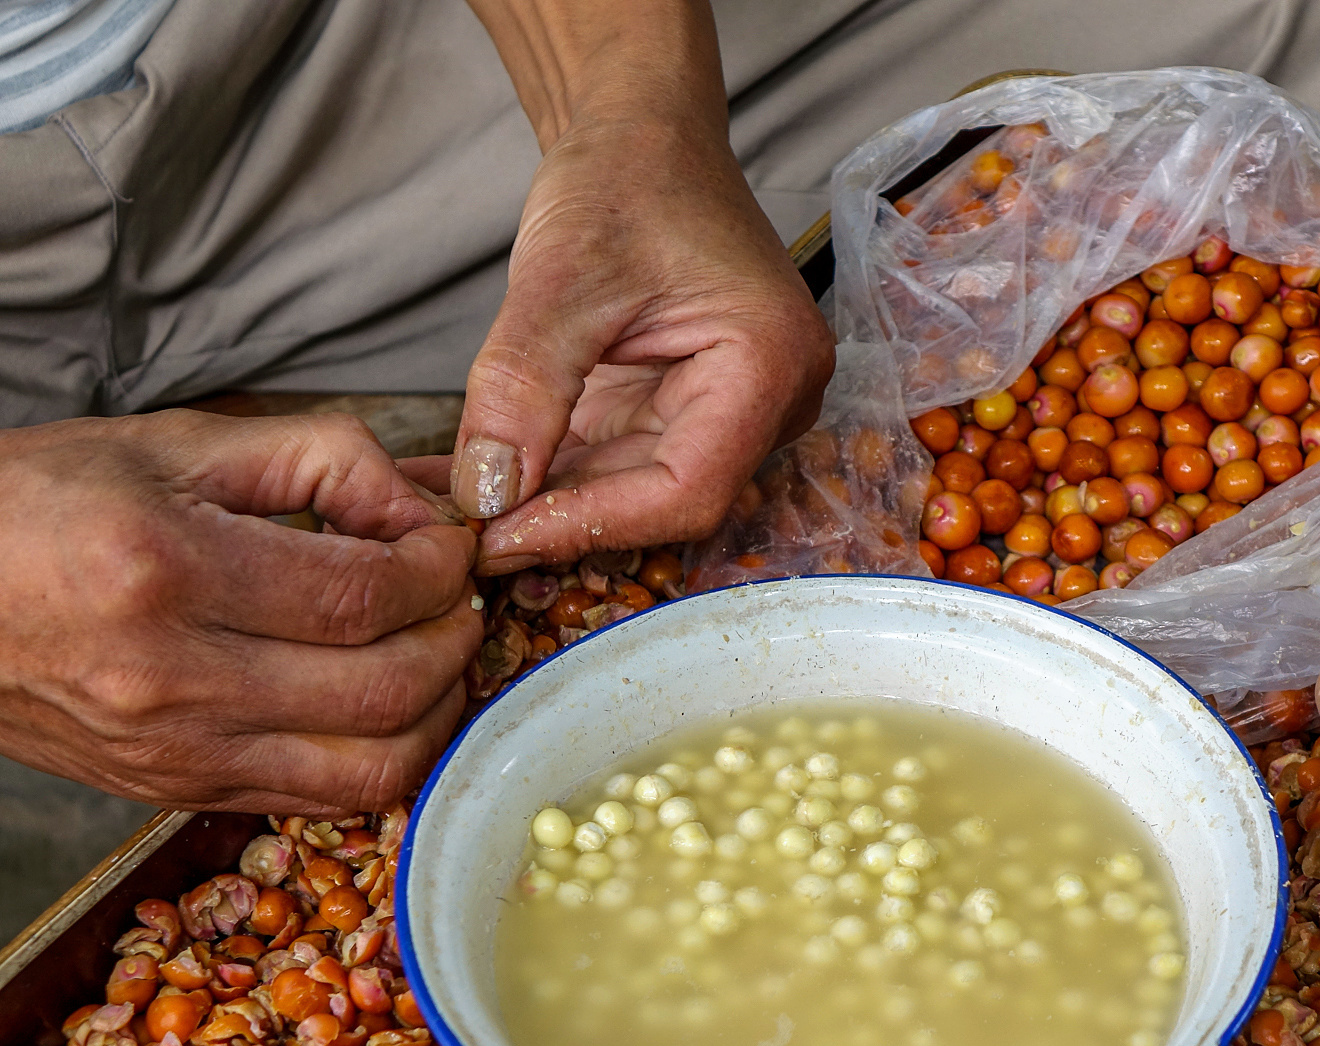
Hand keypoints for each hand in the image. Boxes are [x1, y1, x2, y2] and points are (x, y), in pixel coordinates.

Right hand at [0, 411, 480, 812]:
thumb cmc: (38, 505)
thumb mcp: (174, 444)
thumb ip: (319, 457)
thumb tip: (422, 509)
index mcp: (168, 572)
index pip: (364, 598)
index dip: (439, 574)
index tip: (450, 549)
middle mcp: (175, 679)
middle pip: (387, 691)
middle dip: (455, 640)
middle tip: (458, 598)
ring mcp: (176, 752)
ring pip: (373, 770)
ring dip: (438, 713)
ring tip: (435, 653)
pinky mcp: (176, 793)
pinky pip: (321, 799)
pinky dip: (383, 757)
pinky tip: (388, 704)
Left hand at [438, 0, 833, 574]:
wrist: (643, 136)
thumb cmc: (624, 180)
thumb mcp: (559, 279)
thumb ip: (520, 391)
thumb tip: (484, 498)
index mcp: (770, 363)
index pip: (687, 489)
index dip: (591, 525)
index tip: (498, 537)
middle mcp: (771, 404)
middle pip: (663, 502)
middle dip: (559, 519)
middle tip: (459, 536)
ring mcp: (734, 414)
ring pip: (632, 495)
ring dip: (544, 505)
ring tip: (451, 511)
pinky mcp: (687, 416)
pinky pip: (618, 468)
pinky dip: (549, 477)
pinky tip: (476, 484)